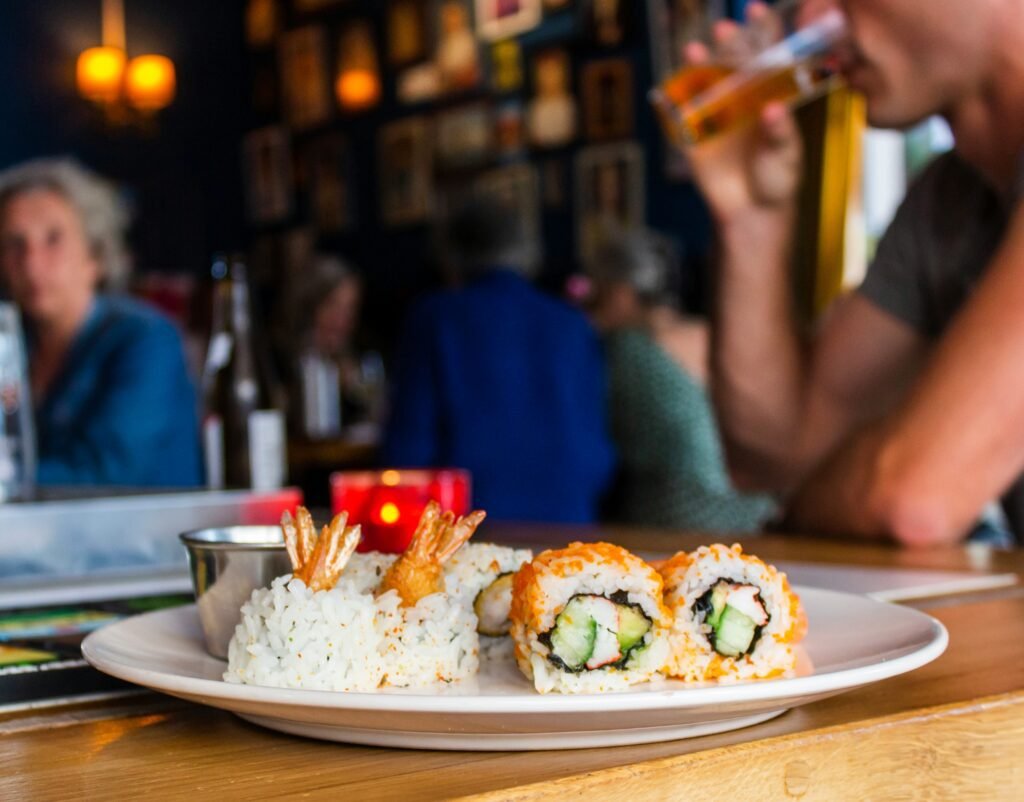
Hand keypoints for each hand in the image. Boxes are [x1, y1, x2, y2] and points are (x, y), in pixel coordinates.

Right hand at [683, 2, 803, 224]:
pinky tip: (671, 88)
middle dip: (729, 42)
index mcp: (769, 95)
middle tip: (726, 30)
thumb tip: (774, 109)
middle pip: (733, 61)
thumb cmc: (778, 179)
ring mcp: (717, 114)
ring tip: (695, 50)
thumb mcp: (787, 155)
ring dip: (699, 63)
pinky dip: (674, 99)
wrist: (751, 212)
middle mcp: (742, 98)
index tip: (758, 11)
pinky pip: (681, 113)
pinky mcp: (695, 135)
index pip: (768, 55)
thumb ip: (781, 132)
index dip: (763, 30)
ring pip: (705, 80)